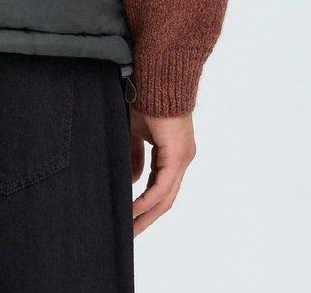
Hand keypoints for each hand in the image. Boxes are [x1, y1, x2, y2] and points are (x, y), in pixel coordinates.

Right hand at [129, 108, 195, 235]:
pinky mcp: (177, 157)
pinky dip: (147, 200)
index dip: (145, 204)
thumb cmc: (146, 100)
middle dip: (146, 218)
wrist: (157, 79)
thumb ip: (134, 156)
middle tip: (129, 233)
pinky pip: (162, 187)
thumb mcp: (135, 133)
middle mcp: (181, 160)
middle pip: (165, 199)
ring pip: (165, 197)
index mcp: (172, 154)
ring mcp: (182, 159)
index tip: (129, 217)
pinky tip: (132, 210)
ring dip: (146, 215)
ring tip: (129, 228)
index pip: (160, 187)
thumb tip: (134, 181)